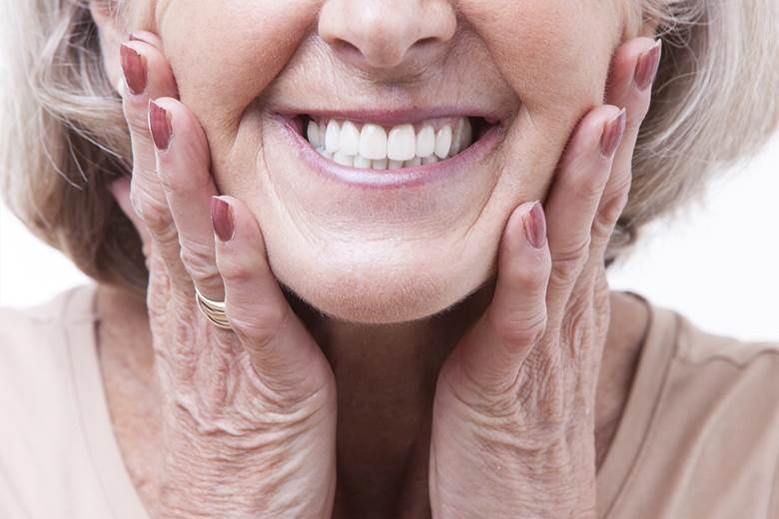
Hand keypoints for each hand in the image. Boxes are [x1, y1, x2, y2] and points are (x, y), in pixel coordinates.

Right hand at [113, 32, 336, 517]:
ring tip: (167, 106)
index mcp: (188, 292)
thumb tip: (148, 204)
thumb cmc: (235, 417)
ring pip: (194, 246)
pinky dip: (236, 261)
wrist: (239, 514)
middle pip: (164, 202)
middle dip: (151, 125)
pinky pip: (247, 313)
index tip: (142, 55)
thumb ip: (191, 266)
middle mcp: (193, 307)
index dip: (151, 123)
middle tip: (137, 48)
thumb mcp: (208, 332)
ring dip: (179, 175)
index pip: (161, 191)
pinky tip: (228, 213)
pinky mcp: (264, 380)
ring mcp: (222, 341)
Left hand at [429, 37, 660, 517]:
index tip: (615, 65)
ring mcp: (542, 344)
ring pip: (570, 247)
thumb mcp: (519, 339)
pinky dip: (527, 267)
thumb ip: (522, 285)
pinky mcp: (507, 383)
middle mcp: (564, 308)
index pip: (592, 197)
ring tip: (599, 112)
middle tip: (634, 54)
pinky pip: (519, 317)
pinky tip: (530, 219)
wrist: (518, 517)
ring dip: (586, 179)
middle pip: (598, 203)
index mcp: (561, 294)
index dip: (606, 131)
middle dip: (616, 126)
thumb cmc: (509, 425)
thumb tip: (518, 229)